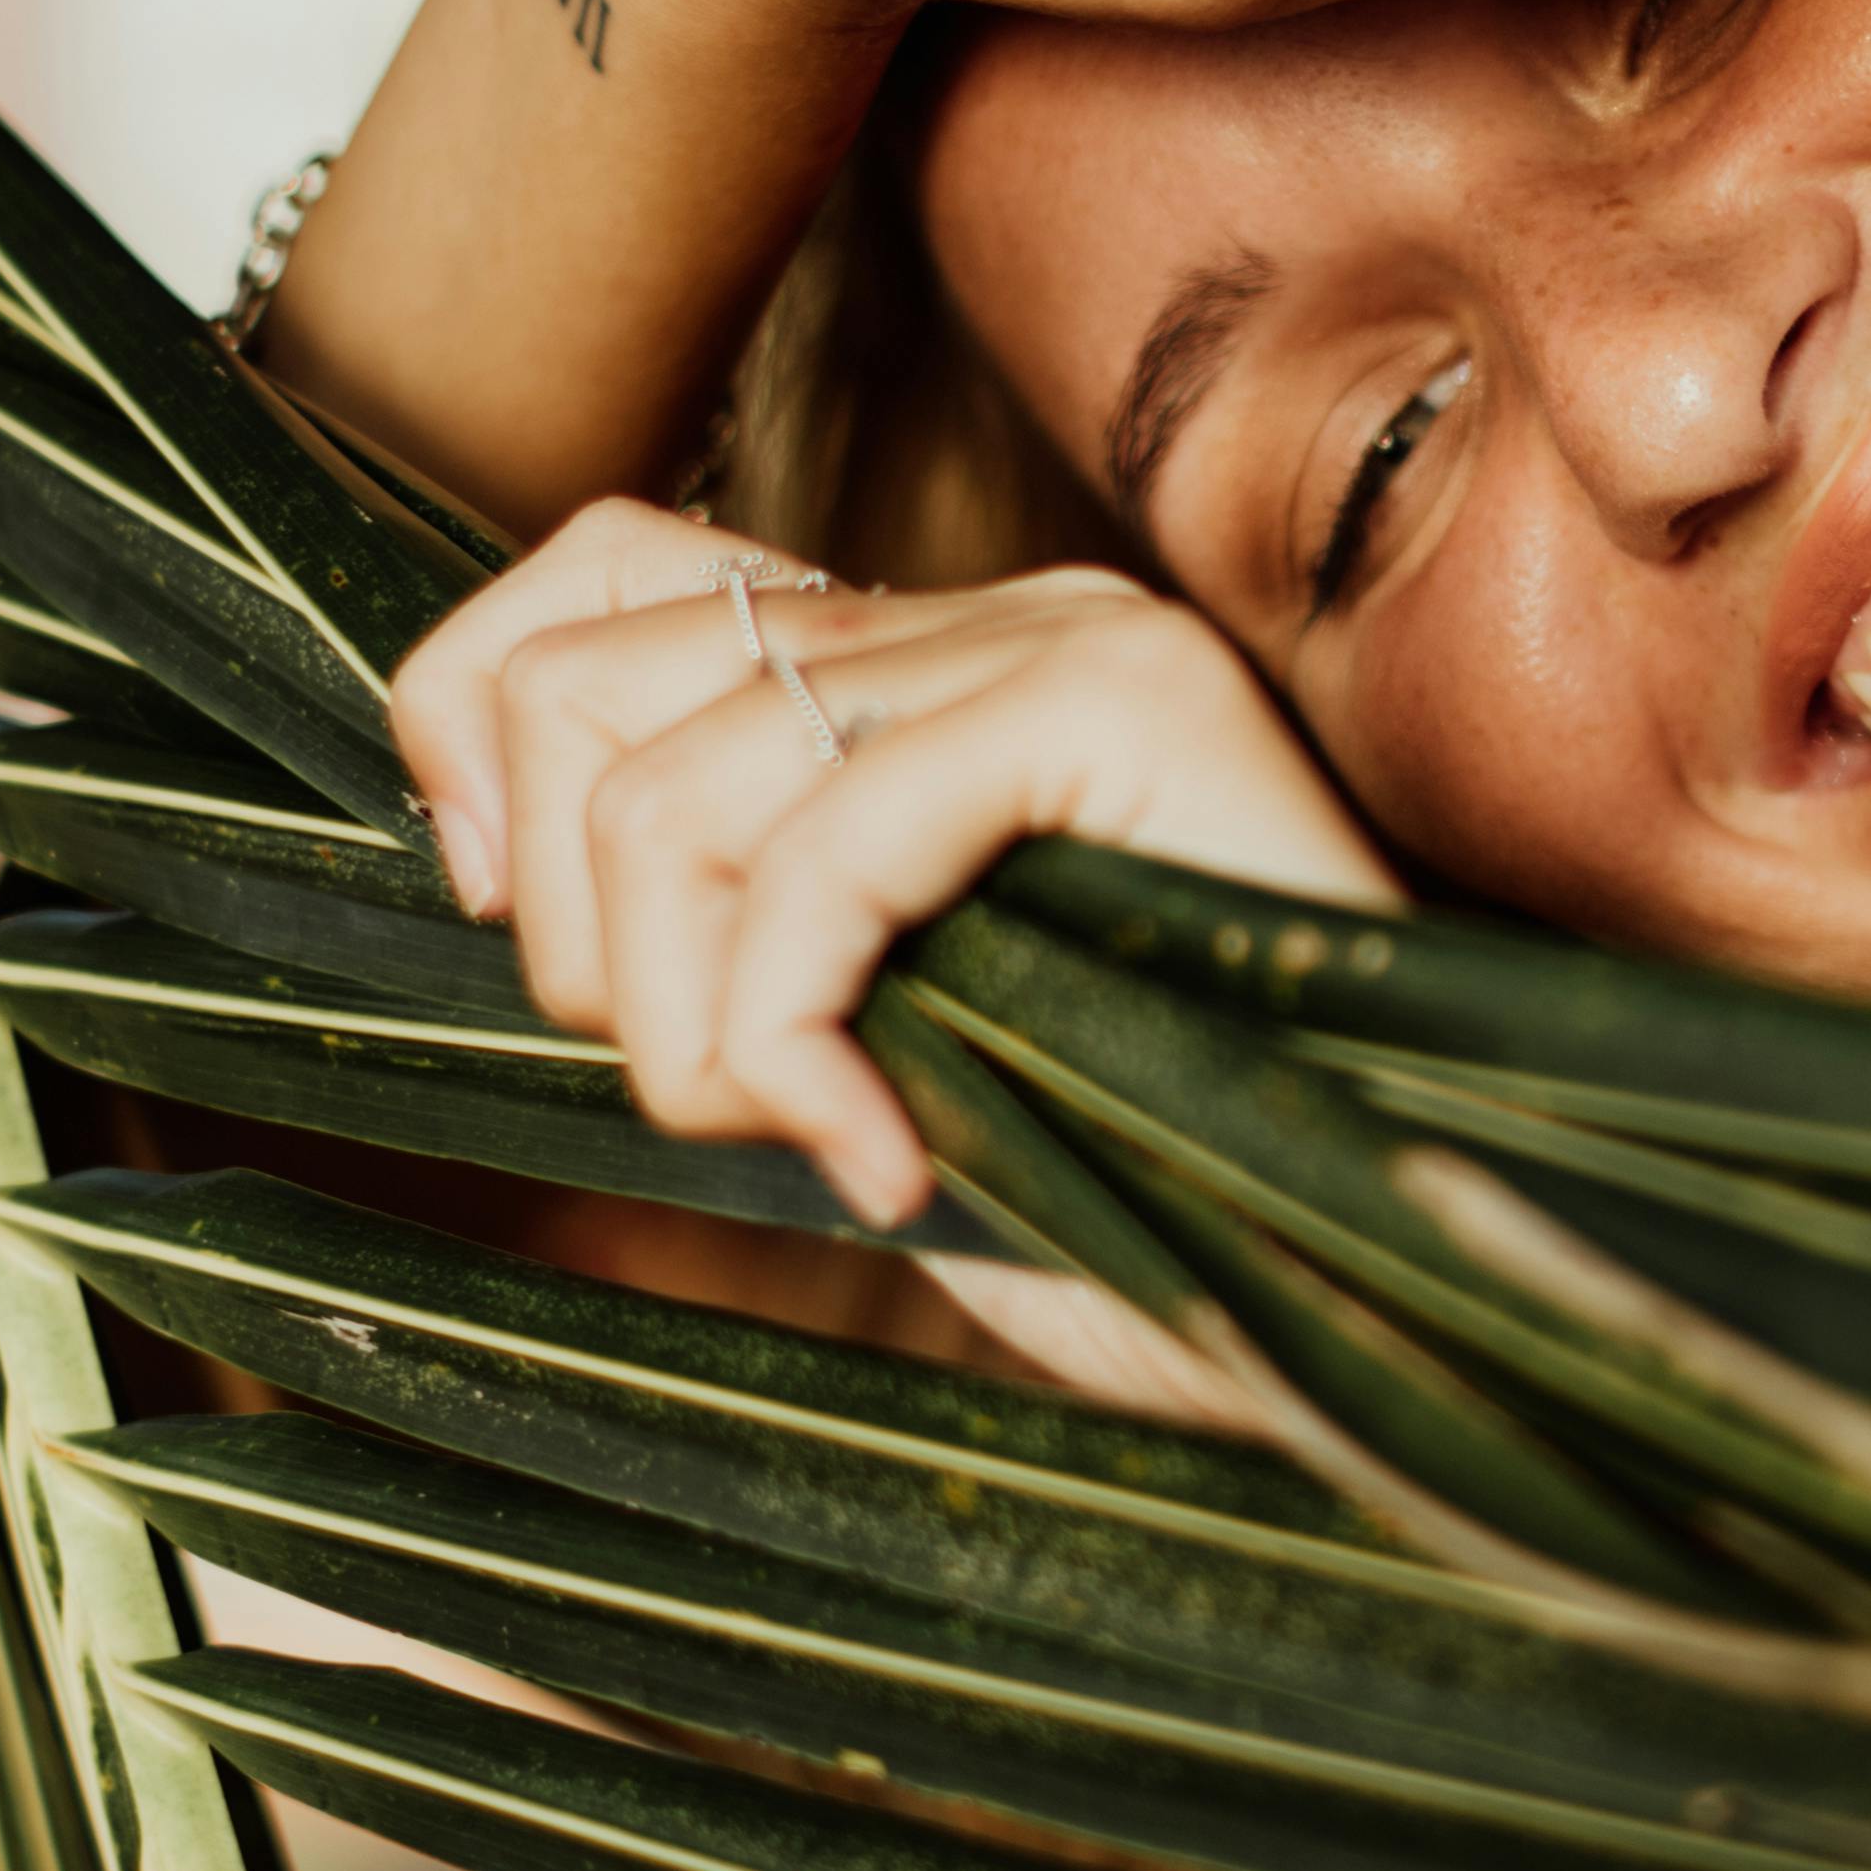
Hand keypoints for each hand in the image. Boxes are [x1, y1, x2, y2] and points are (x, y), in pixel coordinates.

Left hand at [396, 500, 1395, 1231]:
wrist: (1392, 1304)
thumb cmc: (1144, 1213)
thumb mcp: (855, 1051)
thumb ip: (709, 916)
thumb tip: (479, 859)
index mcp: (925, 664)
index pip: (600, 567)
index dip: (480, 739)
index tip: (540, 946)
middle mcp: (991, 612)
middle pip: (581, 683)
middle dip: (577, 947)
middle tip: (739, 1102)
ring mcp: (1067, 641)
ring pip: (668, 793)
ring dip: (691, 1035)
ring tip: (837, 1144)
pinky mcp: (1129, 708)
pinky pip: (815, 846)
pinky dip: (789, 1043)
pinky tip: (891, 1164)